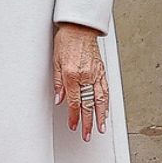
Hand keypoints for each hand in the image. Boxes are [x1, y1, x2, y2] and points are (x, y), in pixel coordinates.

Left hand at [52, 22, 109, 139]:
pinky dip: (106, 103)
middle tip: (86, 135)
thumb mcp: (55, 61)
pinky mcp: (102, 71)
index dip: (74, 116)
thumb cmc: (66, 41)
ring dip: (100, 116)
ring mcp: (96, 74)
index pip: (74, 102)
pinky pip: (105, 90)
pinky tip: (105, 111)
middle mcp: (86, 76)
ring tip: (100, 129)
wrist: (80, 27)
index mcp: (72, 75)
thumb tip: (59, 99)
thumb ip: (58, 83)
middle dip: (88, 122)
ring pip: (100, 100)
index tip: (73, 126)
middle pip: (88, 104)